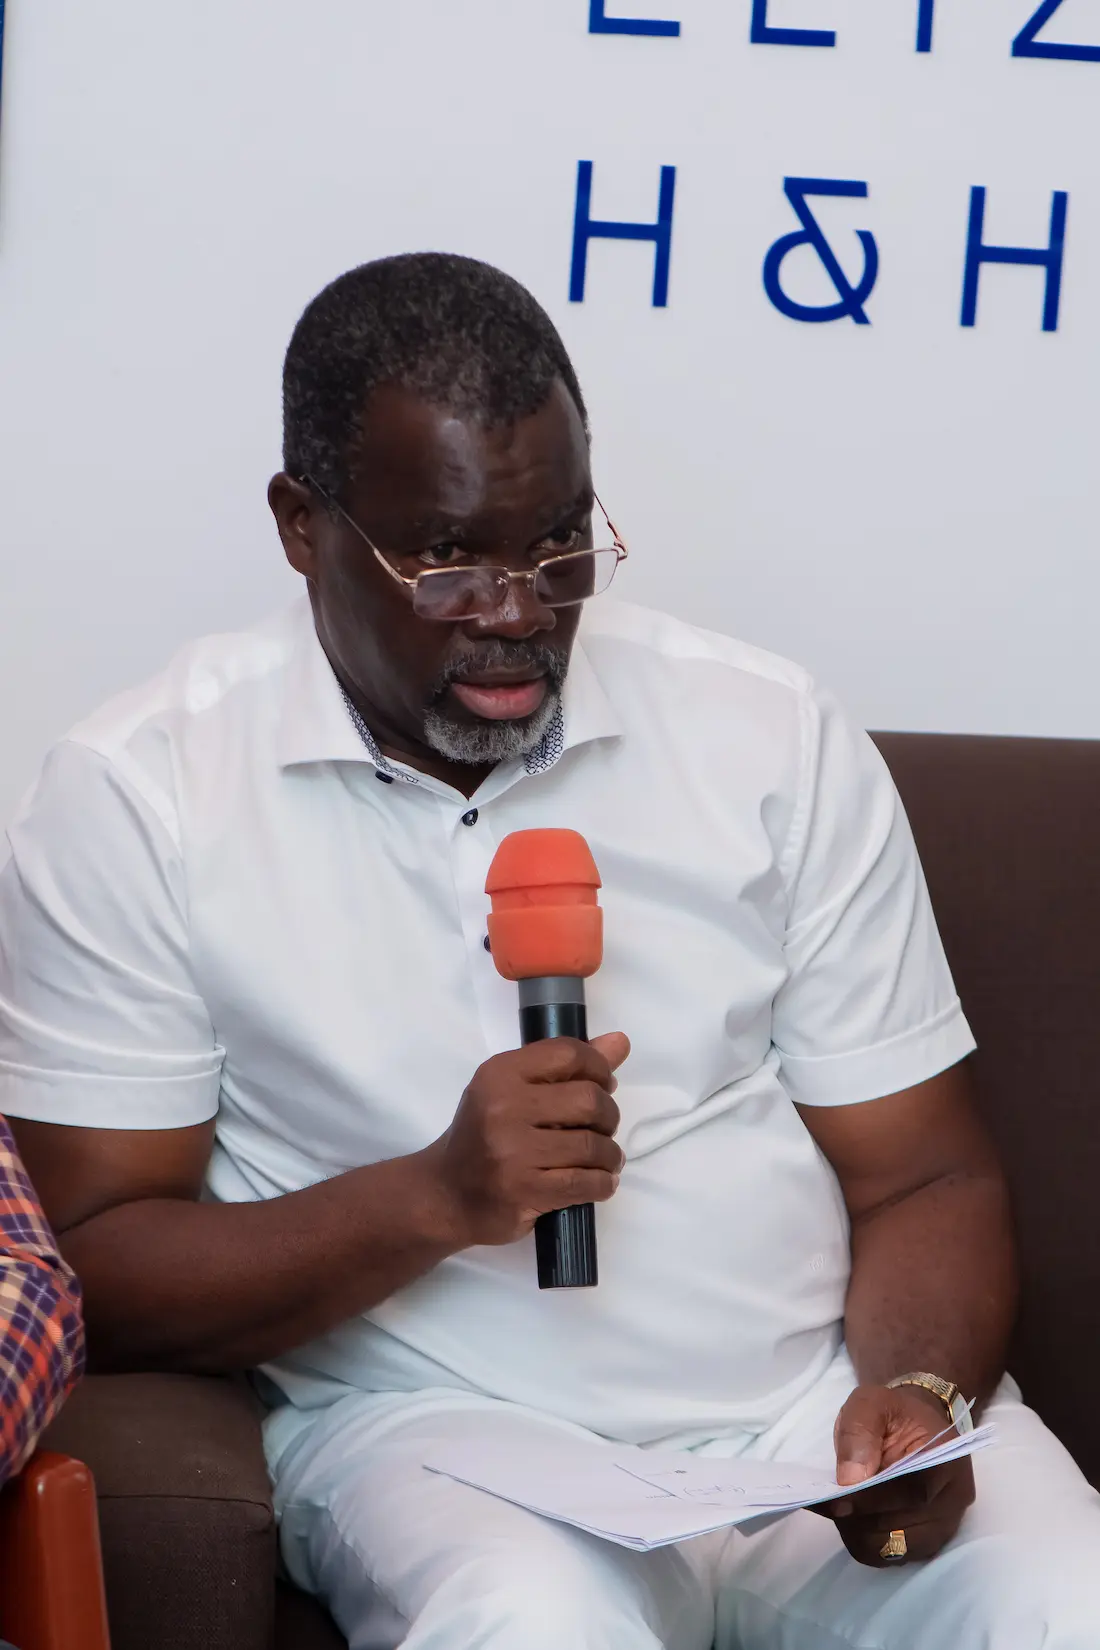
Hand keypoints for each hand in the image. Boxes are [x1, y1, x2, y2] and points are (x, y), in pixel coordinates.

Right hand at [423, 1033, 629, 1248]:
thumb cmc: (482, 1136)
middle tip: (602, 1128)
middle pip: (589, 1099)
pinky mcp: (523, 1191)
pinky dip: (603, 1182)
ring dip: (609, 1155)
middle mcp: (503, 1108)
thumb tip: (620, 1042)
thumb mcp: (512, 1091)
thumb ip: (565, 1067)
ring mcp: (512, 1152)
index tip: (603, 1085)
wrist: (444, 1194)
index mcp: (500, 1074)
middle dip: (609, 1116)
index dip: (599, 1067)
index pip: (568, 1054)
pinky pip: (585, 1183)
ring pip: (592, 1145)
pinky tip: (600, 1180)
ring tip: (604, 1159)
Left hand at [813, 1384, 975, 1566]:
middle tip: (828, 1500)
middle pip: (900, 1528)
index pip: (910, 1494)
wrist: (915, 1424)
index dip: (869, 1500)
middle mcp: (954, 1498)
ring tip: (842, 1505)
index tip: (834, 1497)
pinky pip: (891, 1556)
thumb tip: (850, 1480)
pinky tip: (855, 1517)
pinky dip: (866, 1541)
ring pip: (892, 1549)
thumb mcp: (870, 1402)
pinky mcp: (930, 1541)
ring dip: (859, 1531)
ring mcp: (945, 1525)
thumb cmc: (893, 1412)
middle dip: (859, 1517)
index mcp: (946, 1458)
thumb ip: (859, 1433)